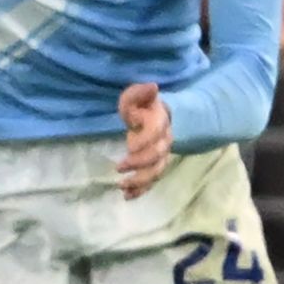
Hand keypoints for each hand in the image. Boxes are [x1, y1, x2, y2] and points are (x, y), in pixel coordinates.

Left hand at [115, 82, 171, 197]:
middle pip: (158, 155)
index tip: (130, 147)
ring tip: (122, 187)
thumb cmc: (142, 107)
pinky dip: (141, 190)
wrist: (159, 118)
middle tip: (119, 167)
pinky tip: (127, 196)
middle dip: (140, 164)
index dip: (146, 141)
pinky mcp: (154, 166)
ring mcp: (161, 156)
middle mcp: (164, 141)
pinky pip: (152, 181)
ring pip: (157, 171)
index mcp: (159, 122)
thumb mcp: (136, 96)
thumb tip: (152, 87)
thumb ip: (139, 94)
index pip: (157, 132)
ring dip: (141, 181)